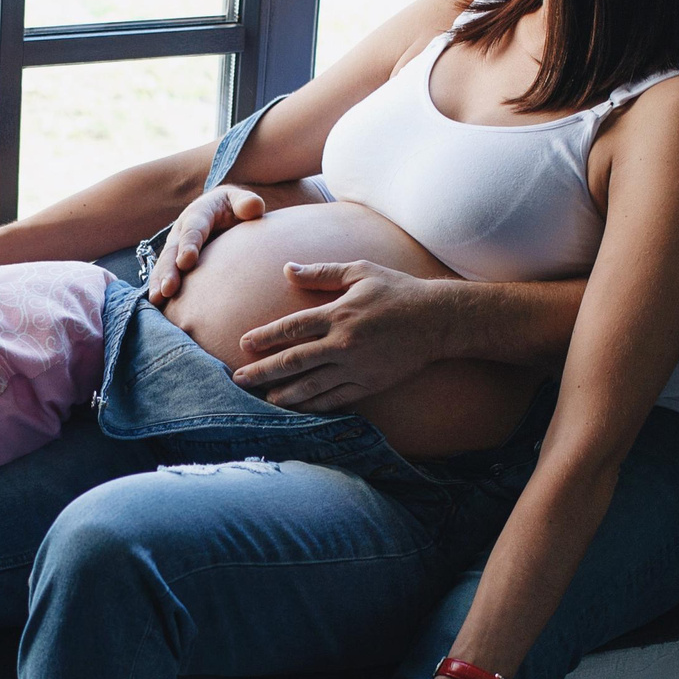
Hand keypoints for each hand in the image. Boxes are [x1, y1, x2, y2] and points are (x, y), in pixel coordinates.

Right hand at [146, 184, 267, 305]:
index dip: (189, 244)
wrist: (223, 213)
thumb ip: (247, 203)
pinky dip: (160, 288)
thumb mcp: (241, 200)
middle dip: (169, 270)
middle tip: (168, 289)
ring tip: (157, 299)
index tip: (187, 261)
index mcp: (198, 213)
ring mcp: (176, 247)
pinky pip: (164, 275)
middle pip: (172, 251)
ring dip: (160, 282)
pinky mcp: (174, 262)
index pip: (193, 228)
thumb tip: (253, 206)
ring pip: (164, 265)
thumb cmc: (235, 208)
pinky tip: (158, 306)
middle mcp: (181, 230)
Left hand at [228, 260, 450, 412]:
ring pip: (312, 385)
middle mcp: (344, 343)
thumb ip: (322, 273)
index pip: (292, 328)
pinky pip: (336, 398)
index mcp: (339, 314)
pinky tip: (299, 408)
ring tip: (264, 398)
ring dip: (285, 393)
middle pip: (294, 360)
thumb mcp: (360, 271)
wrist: (438, 320)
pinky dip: (315, 405)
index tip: (243, 344)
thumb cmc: (398, 291)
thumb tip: (287, 269)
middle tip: (239, 379)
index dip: (265, 337)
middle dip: (264, 371)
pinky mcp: (370, 384)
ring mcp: (357, 367)